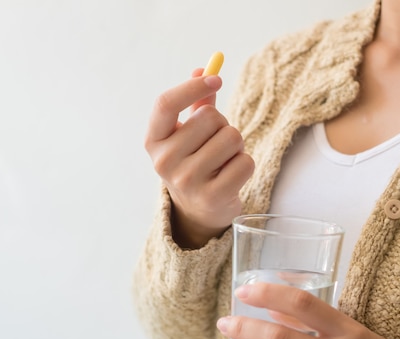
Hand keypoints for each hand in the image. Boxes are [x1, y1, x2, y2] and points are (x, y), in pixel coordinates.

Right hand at [144, 69, 254, 248]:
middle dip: (223, 125)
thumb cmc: (194, 161)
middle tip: (216, 143)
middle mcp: (164, 161)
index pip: (166, 103)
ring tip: (224, 160)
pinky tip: (231, 176)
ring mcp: (187, 181)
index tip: (217, 78)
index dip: (192, 86)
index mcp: (153, 140)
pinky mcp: (212, 197)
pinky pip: (245, 162)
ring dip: (236, 146)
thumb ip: (197, 102)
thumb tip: (204, 67)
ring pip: (232, 138)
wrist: (197, 209)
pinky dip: (245, 164)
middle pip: (210, 117)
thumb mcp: (188, 132)